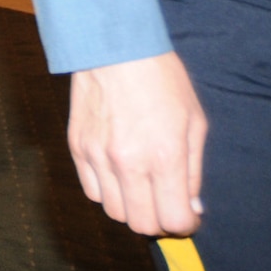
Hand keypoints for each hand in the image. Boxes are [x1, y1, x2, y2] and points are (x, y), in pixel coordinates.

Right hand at [69, 52, 205, 235]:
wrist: (113, 46)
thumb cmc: (161, 79)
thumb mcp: (194, 122)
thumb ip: (194, 170)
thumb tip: (191, 206)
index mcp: (164, 156)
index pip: (174, 220)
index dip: (186, 224)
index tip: (188, 214)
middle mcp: (128, 162)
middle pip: (141, 224)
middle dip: (158, 222)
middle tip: (164, 205)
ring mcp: (97, 156)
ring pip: (113, 212)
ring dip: (131, 208)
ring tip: (140, 189)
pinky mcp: (77, 146)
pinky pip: (91, 190)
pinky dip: (107, 192)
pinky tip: (117, 174)